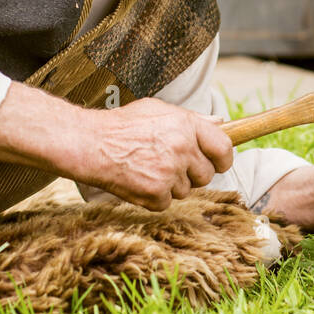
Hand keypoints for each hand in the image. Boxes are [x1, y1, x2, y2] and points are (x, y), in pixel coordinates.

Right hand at [72, 98, 232, 210]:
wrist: (90, 144)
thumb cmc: (122, 125)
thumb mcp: (157, 110)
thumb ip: (191, 119)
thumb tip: (220, 122)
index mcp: (186, 125)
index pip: (224, 148)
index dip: (222, 159)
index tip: (217, 162)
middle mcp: (182, 149)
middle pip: (206, 175)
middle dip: (192, 174)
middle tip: (170, 165)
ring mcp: (169, 172)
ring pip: (186, 191)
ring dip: (171, 185)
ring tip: (148, 168)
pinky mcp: (155, 193)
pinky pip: (167, 203)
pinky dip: (155, 197)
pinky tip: (139, 180)